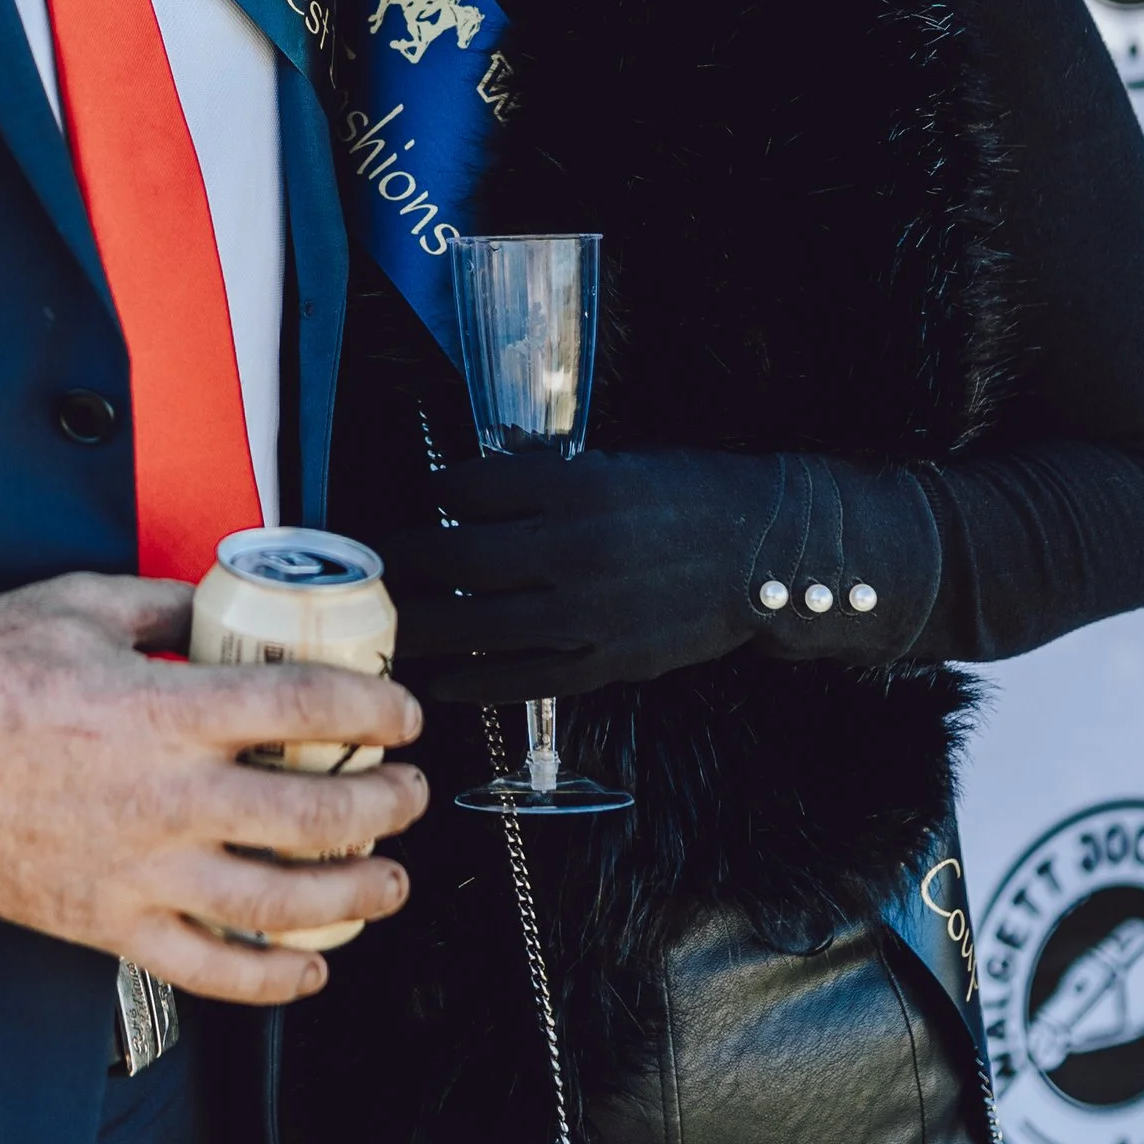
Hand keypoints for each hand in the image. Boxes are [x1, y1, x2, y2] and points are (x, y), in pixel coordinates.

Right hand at [0, 573, 426, 1005]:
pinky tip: (307, 970)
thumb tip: (220, 608)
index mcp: (167, 712)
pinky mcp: (107, 923)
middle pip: (316, 813)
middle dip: (385, 804)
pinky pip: (207, 969)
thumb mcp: (80, 604)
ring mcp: (141, 871)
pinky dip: (270, 980)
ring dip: (354, 895)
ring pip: (280, 904)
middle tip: (407, 793)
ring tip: (388, 882)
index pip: (307, 711)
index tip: (399, 714)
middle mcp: (167, 798)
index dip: (374, 710)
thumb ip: (165, 608)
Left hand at [384, 445, 939, 697]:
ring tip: (384, 625)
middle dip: (405, 560)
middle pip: (458, 558)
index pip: (472, 489)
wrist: (770, 554)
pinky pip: (522, 676)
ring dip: (420, 625)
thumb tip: (468, 497)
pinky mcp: (606, 661)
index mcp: (578, 486)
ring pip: (477, 623)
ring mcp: (590, 612)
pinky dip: (473, 677)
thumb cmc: (691, 496)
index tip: (414, 499)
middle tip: (372, 562)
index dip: (434, 494)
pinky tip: (440, 677)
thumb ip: (545, 484)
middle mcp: (575, 549)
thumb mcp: (616, 466)